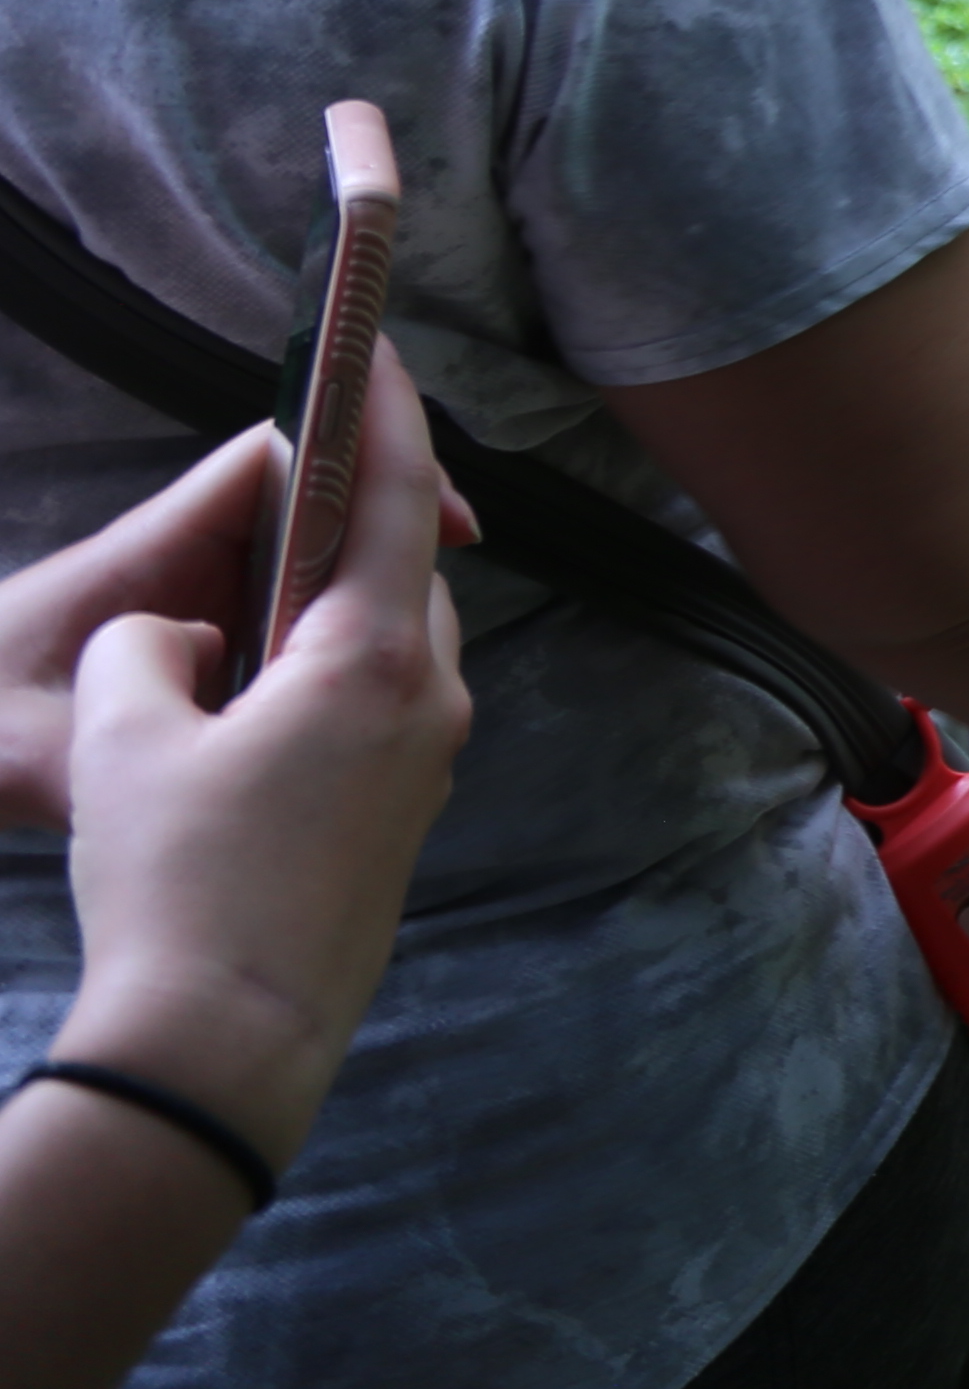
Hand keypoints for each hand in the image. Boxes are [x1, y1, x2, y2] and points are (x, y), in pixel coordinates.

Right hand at [46, 349, 476, 1166]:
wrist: (226, 1042)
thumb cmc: (175, 883)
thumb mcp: (119, 739)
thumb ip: (146, 646)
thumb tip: (179, 635)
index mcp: (374, 656)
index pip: (395, 494)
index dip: (381, 410)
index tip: (371, 347)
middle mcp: (429, 699)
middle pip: (400, 567)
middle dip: (347, 515)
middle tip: (291, 471)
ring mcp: (427, 764)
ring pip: (390, 643)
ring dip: (332, 606)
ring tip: (252, 589)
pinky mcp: (404, 818)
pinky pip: (379, 709)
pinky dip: (330, 674)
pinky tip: (257, 697)